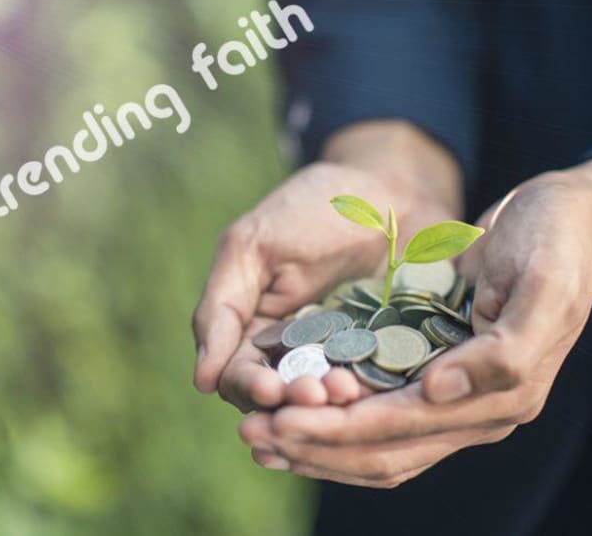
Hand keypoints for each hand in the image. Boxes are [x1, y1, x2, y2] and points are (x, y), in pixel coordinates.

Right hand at [193, 121, 462, 411]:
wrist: (387, 189)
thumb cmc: (310, 209)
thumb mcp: (251, 248)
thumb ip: (221, 309)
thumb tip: (201, 381)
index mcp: (258, 331)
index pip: (242, 376)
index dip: (251, 388)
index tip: (269, 389)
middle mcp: (299, 353)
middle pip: (285, 398)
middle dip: (294, 400)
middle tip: (315, 393)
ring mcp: (345, 358)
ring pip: (329, 399)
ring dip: (331, 403)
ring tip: (346, 390)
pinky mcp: (389, 357)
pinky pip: (377, 386)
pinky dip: (372, 392)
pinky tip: (375, 384)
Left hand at [239, 160, 591, 486]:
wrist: (561, 221)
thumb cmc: (555, 245)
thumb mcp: (544, 286)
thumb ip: (503, 352)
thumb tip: (435, 392)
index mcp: (502, 394)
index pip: (405, 428)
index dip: (342, 430)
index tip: (283, 421)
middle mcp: (472, 408)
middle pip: (382, 448)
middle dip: (316, 444)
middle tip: (254, 434)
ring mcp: (451, 394)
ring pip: (375, 440)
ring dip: (317, 440)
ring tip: (260, 432)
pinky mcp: (432, 372)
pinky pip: (377, 408)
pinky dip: (335, 414)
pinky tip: (294, 405)